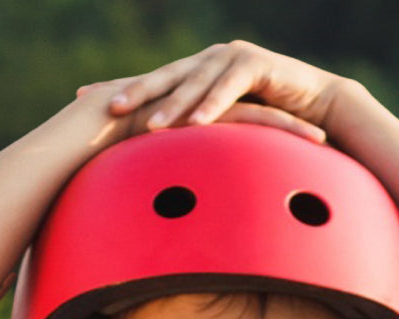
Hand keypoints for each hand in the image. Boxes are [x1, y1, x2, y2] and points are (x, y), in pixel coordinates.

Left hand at [76, 41, 346, 143]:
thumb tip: (159, 178)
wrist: (319, 108)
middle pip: (164, 77)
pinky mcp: (256, 65)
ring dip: (172, 104)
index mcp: (193, 76)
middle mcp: (206, 62)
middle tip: (104, 110)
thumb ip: (193, 150)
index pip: (149, 83)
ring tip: (149, 126)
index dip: (116, 89)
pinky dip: (212, 106)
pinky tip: (195, 125)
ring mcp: (230, 59)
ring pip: (194, 82)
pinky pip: (229, 87)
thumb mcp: (223, 141)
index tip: (80, 100)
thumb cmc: (268, 129)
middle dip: (134, 92)